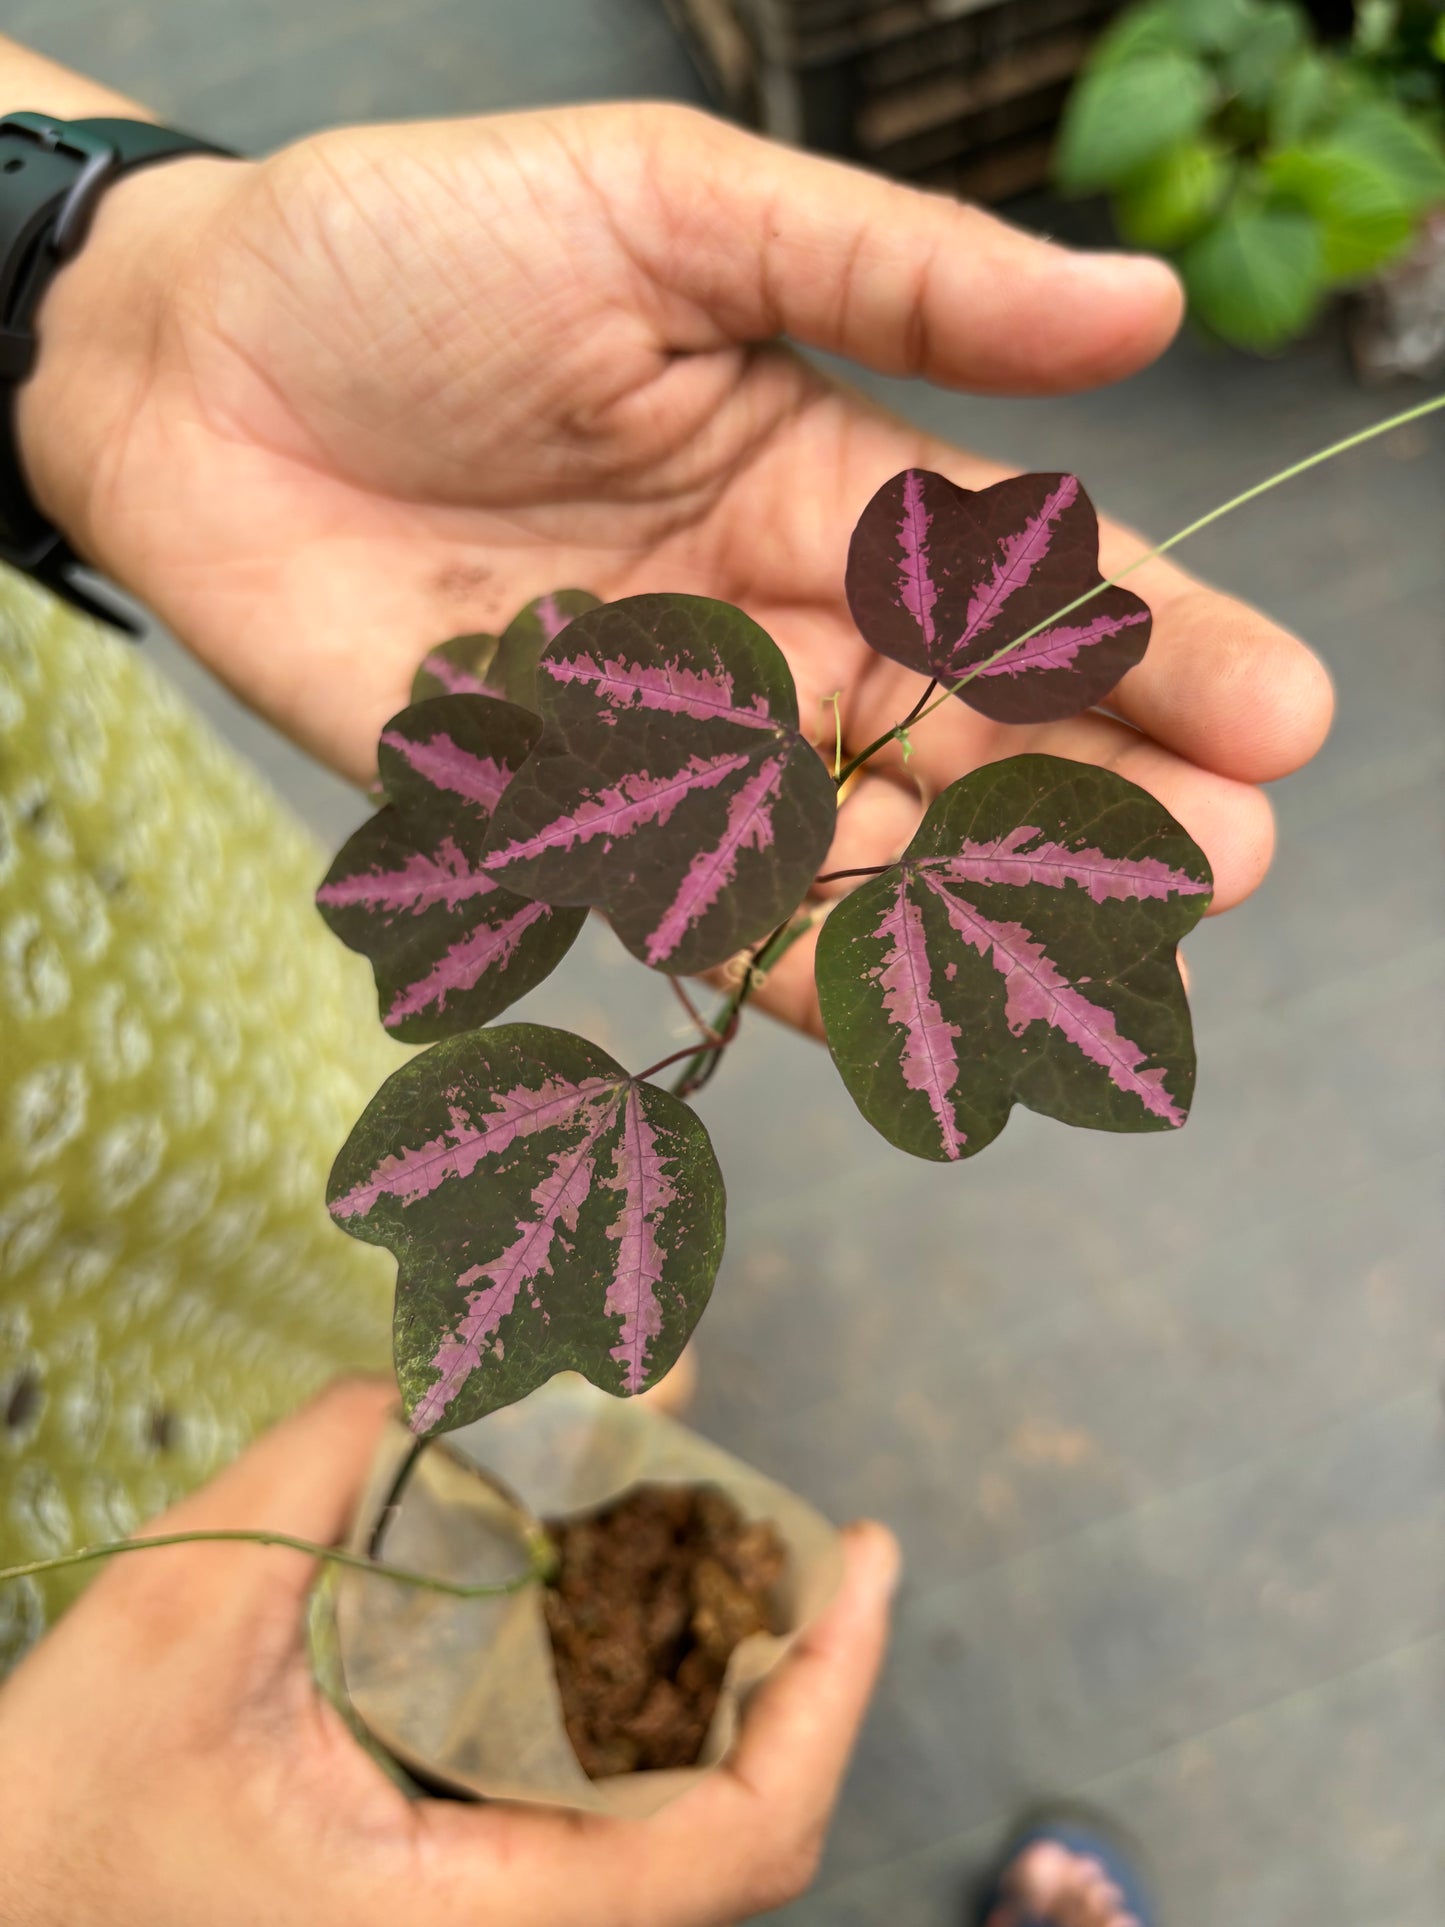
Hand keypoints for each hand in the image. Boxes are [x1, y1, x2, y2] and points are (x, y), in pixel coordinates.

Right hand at [0, 1380, 898, 1926]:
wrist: (6, 1907)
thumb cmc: (72, 1802)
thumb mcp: (187, 1610)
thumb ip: (332, 1465)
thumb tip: (463, 1360)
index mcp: (481, 1914)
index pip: (737, 1834)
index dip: (826, 1689)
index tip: (866, 1552)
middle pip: (732, 1806)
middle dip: (779, 1644)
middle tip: (797, 1515)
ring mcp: (493, 1908)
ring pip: (668, 1795)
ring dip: (709, 1650)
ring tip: (707, 1512)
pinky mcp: (461, 1876)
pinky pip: (596, 1786)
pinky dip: (628, 1674)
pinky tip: (608, 1574)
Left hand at [21, 101, 1332, 1030]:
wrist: (185, 359)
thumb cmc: (416, 251)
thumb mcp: (673, 211)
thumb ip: (898, 277)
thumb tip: (1141, 310)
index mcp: (822, 473)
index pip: (1023, 575)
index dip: (1152, 644)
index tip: (1278, 713)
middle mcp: (773, 620)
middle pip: (969, 734)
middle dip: (1100, 800)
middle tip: (1228, 859)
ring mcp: (674, 734)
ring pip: (862, 838)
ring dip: (983, 901)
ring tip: (1114, 947)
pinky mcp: (561, 817)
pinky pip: (700, 903)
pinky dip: (801, 956)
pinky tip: (908, 1006)